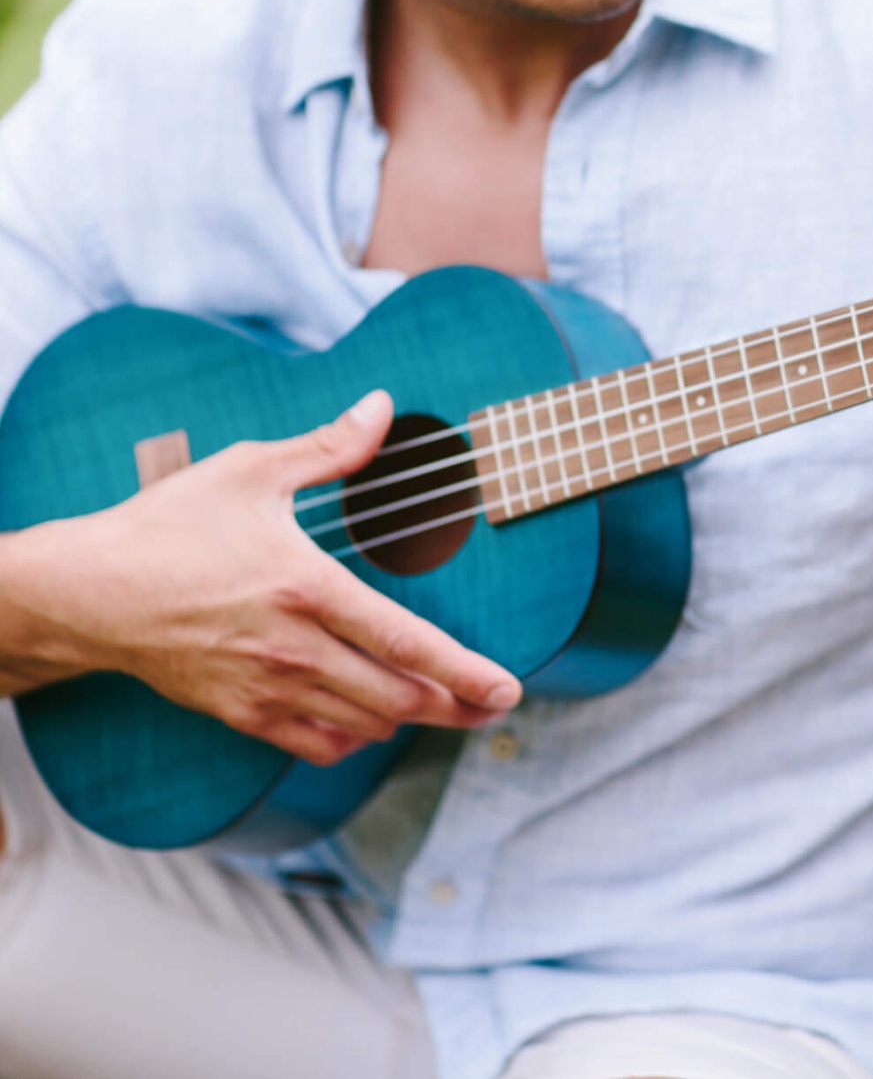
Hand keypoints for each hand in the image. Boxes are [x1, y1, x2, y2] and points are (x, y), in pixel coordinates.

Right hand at [0, 390, 521, 764]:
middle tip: (491, 704)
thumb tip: (383, 406)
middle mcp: (292, 648)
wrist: (85, 592)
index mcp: (306, 588)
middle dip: (456, 705)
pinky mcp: (240, 713)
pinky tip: (369, 717)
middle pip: (398, 697)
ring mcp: (265, 688)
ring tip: (441, 705)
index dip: (465, 671)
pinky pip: (316, 745)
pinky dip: (353, 738)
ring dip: (409, 719)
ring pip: (364, 726)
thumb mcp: (250, 471)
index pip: (405, 641)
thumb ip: (328, 447)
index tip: (508, 688)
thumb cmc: (168, 527)